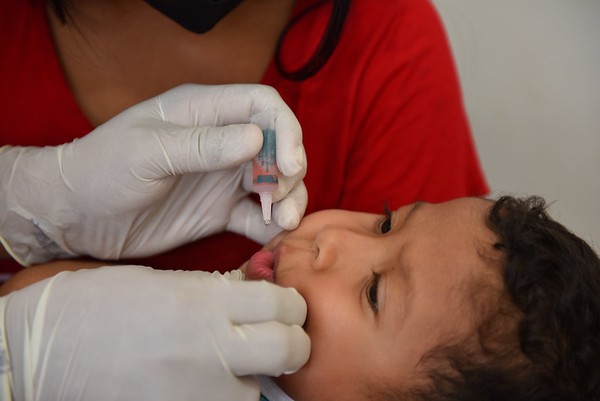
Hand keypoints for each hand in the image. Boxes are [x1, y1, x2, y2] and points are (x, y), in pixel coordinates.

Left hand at [0, 84, 306, 264]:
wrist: (76, 216)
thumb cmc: (102, 169)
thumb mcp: (147, 152)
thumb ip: (201, 145)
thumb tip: (256, 139)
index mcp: (203, 112)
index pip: (263, 105)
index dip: (286, 130)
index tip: (287, 164)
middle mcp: (220, 142)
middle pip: (278, 145)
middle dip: (290, 170)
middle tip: (277, 196)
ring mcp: (222, 179)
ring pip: (274, 183)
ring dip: (288, 200)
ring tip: (284, 222)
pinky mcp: (219, 212)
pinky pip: (257, 217)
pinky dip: (271, 226)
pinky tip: (273, 236)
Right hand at [0, 265, 309, 400]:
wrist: (44, 351)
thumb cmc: (98, 307)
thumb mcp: (163, 283)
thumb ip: (215, 293)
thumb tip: (255, 298)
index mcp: (203, 302)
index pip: (282, 303)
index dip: (291, 304)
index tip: (285, 307)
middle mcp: (209, 349)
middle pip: (289, 349)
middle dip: (292, 342)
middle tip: (278, 338)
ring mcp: (197, 391)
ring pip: (258, 390)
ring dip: (251, 378)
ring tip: (222, 365)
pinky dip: (223, 397)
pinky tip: (201, 382)